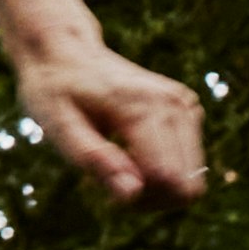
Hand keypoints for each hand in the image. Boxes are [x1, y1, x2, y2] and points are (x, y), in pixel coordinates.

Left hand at [10, 35, 205, 204]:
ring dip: (157, 188)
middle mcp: (173, 104)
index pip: (168, 180)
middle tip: (109, 180)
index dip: (138, 201)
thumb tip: (133, 193)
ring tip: (116, 166)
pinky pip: (189, 164)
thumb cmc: (55, 89)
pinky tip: (130, 154)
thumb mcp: (58, 125)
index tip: (101, 188)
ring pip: (193, 180)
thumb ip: (94, 159)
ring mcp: (185, 105)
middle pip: (187, 186)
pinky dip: (163, 171)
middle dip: (150, 198)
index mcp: (143, 108)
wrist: (65, 49)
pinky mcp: (187, 110)